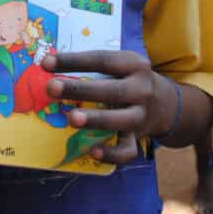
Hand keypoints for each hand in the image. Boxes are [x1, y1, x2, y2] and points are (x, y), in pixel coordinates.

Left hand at [42, 50, 174, 164]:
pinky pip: (127, 150)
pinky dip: (111, 153)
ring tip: (70, 118)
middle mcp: (141, 89)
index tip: (46, 62)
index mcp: (134, 64)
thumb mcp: (121, 65)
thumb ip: (93, 66)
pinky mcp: (139, 138)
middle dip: (80, 89)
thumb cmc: (129, 80)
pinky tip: (91, 151)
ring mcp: (142, 115)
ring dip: (95, 119)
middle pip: (111, 90)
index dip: (73, 61)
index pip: (102, 60)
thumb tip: (49, 65)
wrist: (166, 104)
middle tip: (51, 88)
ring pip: (121, 120)